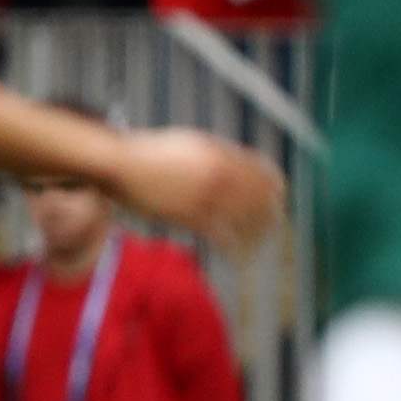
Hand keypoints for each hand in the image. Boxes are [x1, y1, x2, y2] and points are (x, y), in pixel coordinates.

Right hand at [108, 129, 286, 249]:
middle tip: (273, 227)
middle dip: (272, 215)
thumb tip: (242, 166)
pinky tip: (237, 258)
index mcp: (223, 154)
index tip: (279, 199)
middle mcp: (220, 174)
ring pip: (248, 221)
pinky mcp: (192, 216)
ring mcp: (207, 196)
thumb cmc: (154, 152)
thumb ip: (220, 154)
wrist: (121, 163)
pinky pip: (225, 237)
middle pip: (263, 199)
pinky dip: (235, 250)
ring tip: (257, 247)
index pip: (266, 173)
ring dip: (257, 236)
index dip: (277, 188)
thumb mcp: (193, 143)